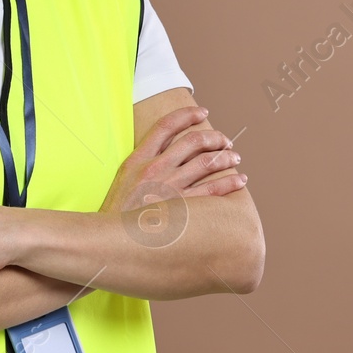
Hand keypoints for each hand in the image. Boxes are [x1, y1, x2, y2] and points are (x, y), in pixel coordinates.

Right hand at [99, 105, 245, 213]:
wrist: (112, 240)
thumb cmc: (118, 212)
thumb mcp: (123, 179)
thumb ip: (143, 161)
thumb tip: (167, 149)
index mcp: (139, 159)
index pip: (166, 126)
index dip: (187, 115)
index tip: (202, 112)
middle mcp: (156, 169)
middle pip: (193, 141)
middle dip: (214, 137)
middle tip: (225, 141)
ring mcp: (170, 188)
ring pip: (207, 162)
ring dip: (226, 157)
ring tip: (235, 157)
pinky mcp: (182, 208)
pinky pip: (213, 190)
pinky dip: (230, 182)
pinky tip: (240, 180)